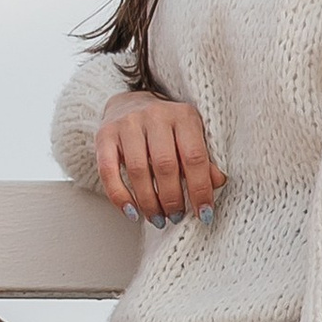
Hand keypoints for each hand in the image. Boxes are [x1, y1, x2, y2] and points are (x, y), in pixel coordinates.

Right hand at [95, 90, 225, 224]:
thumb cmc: (168, 128)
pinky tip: (132, 212)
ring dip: (149, 202)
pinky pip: (108, 171)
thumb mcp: (192, 137)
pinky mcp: (104, 134)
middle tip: (176, 217)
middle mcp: (155, 115)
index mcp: (183, 115)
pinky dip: (120, 197)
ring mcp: (127, 124)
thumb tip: (217, 182)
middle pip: (165, 165)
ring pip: (138, 171)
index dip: (200, 189)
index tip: (204, 214)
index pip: (194, 157)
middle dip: (173, 199)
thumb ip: (206, 160)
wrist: (131, 103)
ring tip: (158, 218)